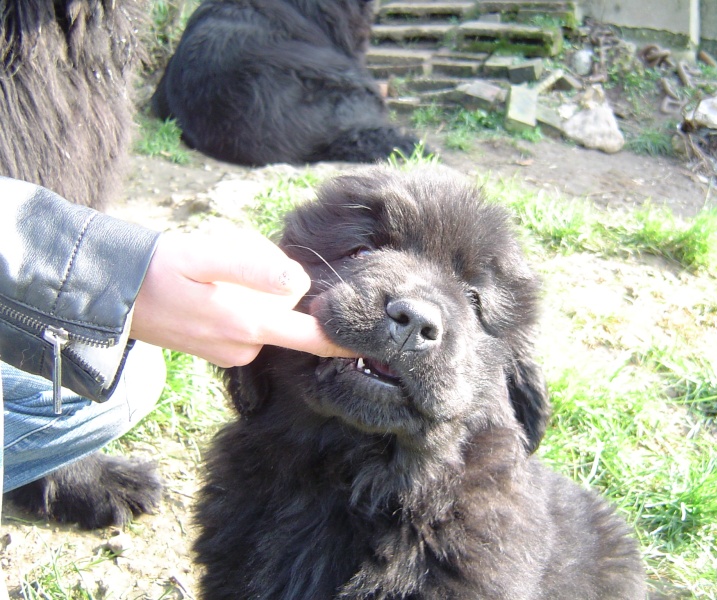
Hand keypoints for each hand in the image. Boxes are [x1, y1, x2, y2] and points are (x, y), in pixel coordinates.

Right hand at [130, 230, 354, 366]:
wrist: (114, 294)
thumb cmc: (161, 269)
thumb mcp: (206, 256)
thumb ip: (255, 269)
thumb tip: (299, 283)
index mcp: (249, 326)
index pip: (313, 339)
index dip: (344, 339)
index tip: (377, 339)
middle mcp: (245, 347)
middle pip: (290, 318)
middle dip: (284, 291)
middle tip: (242, 263)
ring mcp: (232, 352)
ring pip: (269, 319)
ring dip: (260, 296)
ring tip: (219, 276)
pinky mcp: (219, 350)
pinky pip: (249, 325)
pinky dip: (244, 305)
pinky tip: (214, 289)